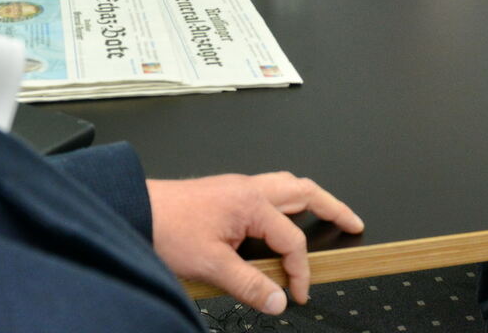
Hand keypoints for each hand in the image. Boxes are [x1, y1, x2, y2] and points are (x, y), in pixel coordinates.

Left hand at [147, 173, 363, 314]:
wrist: (134, 209)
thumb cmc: (167, 229)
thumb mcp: (211, 265)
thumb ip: (249, 285)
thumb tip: (279, 301)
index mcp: (251, 202)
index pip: (291, 239)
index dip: (299, 271)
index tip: (297, 295)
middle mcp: (248, 188)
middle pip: (303, 191)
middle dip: (332, 206)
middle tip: (353, 222)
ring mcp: (237, 187)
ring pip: (286, 185)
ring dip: (310, 198)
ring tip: (327, 213)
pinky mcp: (226, 192)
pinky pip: (267, 190)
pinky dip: (285, 201)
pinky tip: (282, 216)